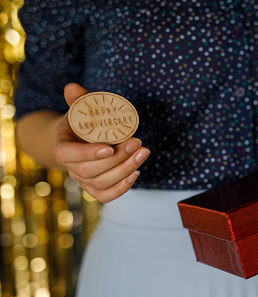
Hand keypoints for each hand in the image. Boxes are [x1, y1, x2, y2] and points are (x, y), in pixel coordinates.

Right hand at [54, 83, 149, 202]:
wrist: (83, 141)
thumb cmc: (84, 123)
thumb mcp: (80, 110)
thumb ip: (78, 100)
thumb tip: (73, 87)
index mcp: (62, 147)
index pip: (68, 155)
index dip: (87, 154)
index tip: (109, 148)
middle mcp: (71, 168)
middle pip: (90, 171)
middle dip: (116, 159)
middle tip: (136, 143)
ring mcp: (84, 181)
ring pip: (102, 183)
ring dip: (125, 169)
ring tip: (143, 153)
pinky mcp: (96, 189)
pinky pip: (107, 196)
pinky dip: (122, 188)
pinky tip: (136, 173)